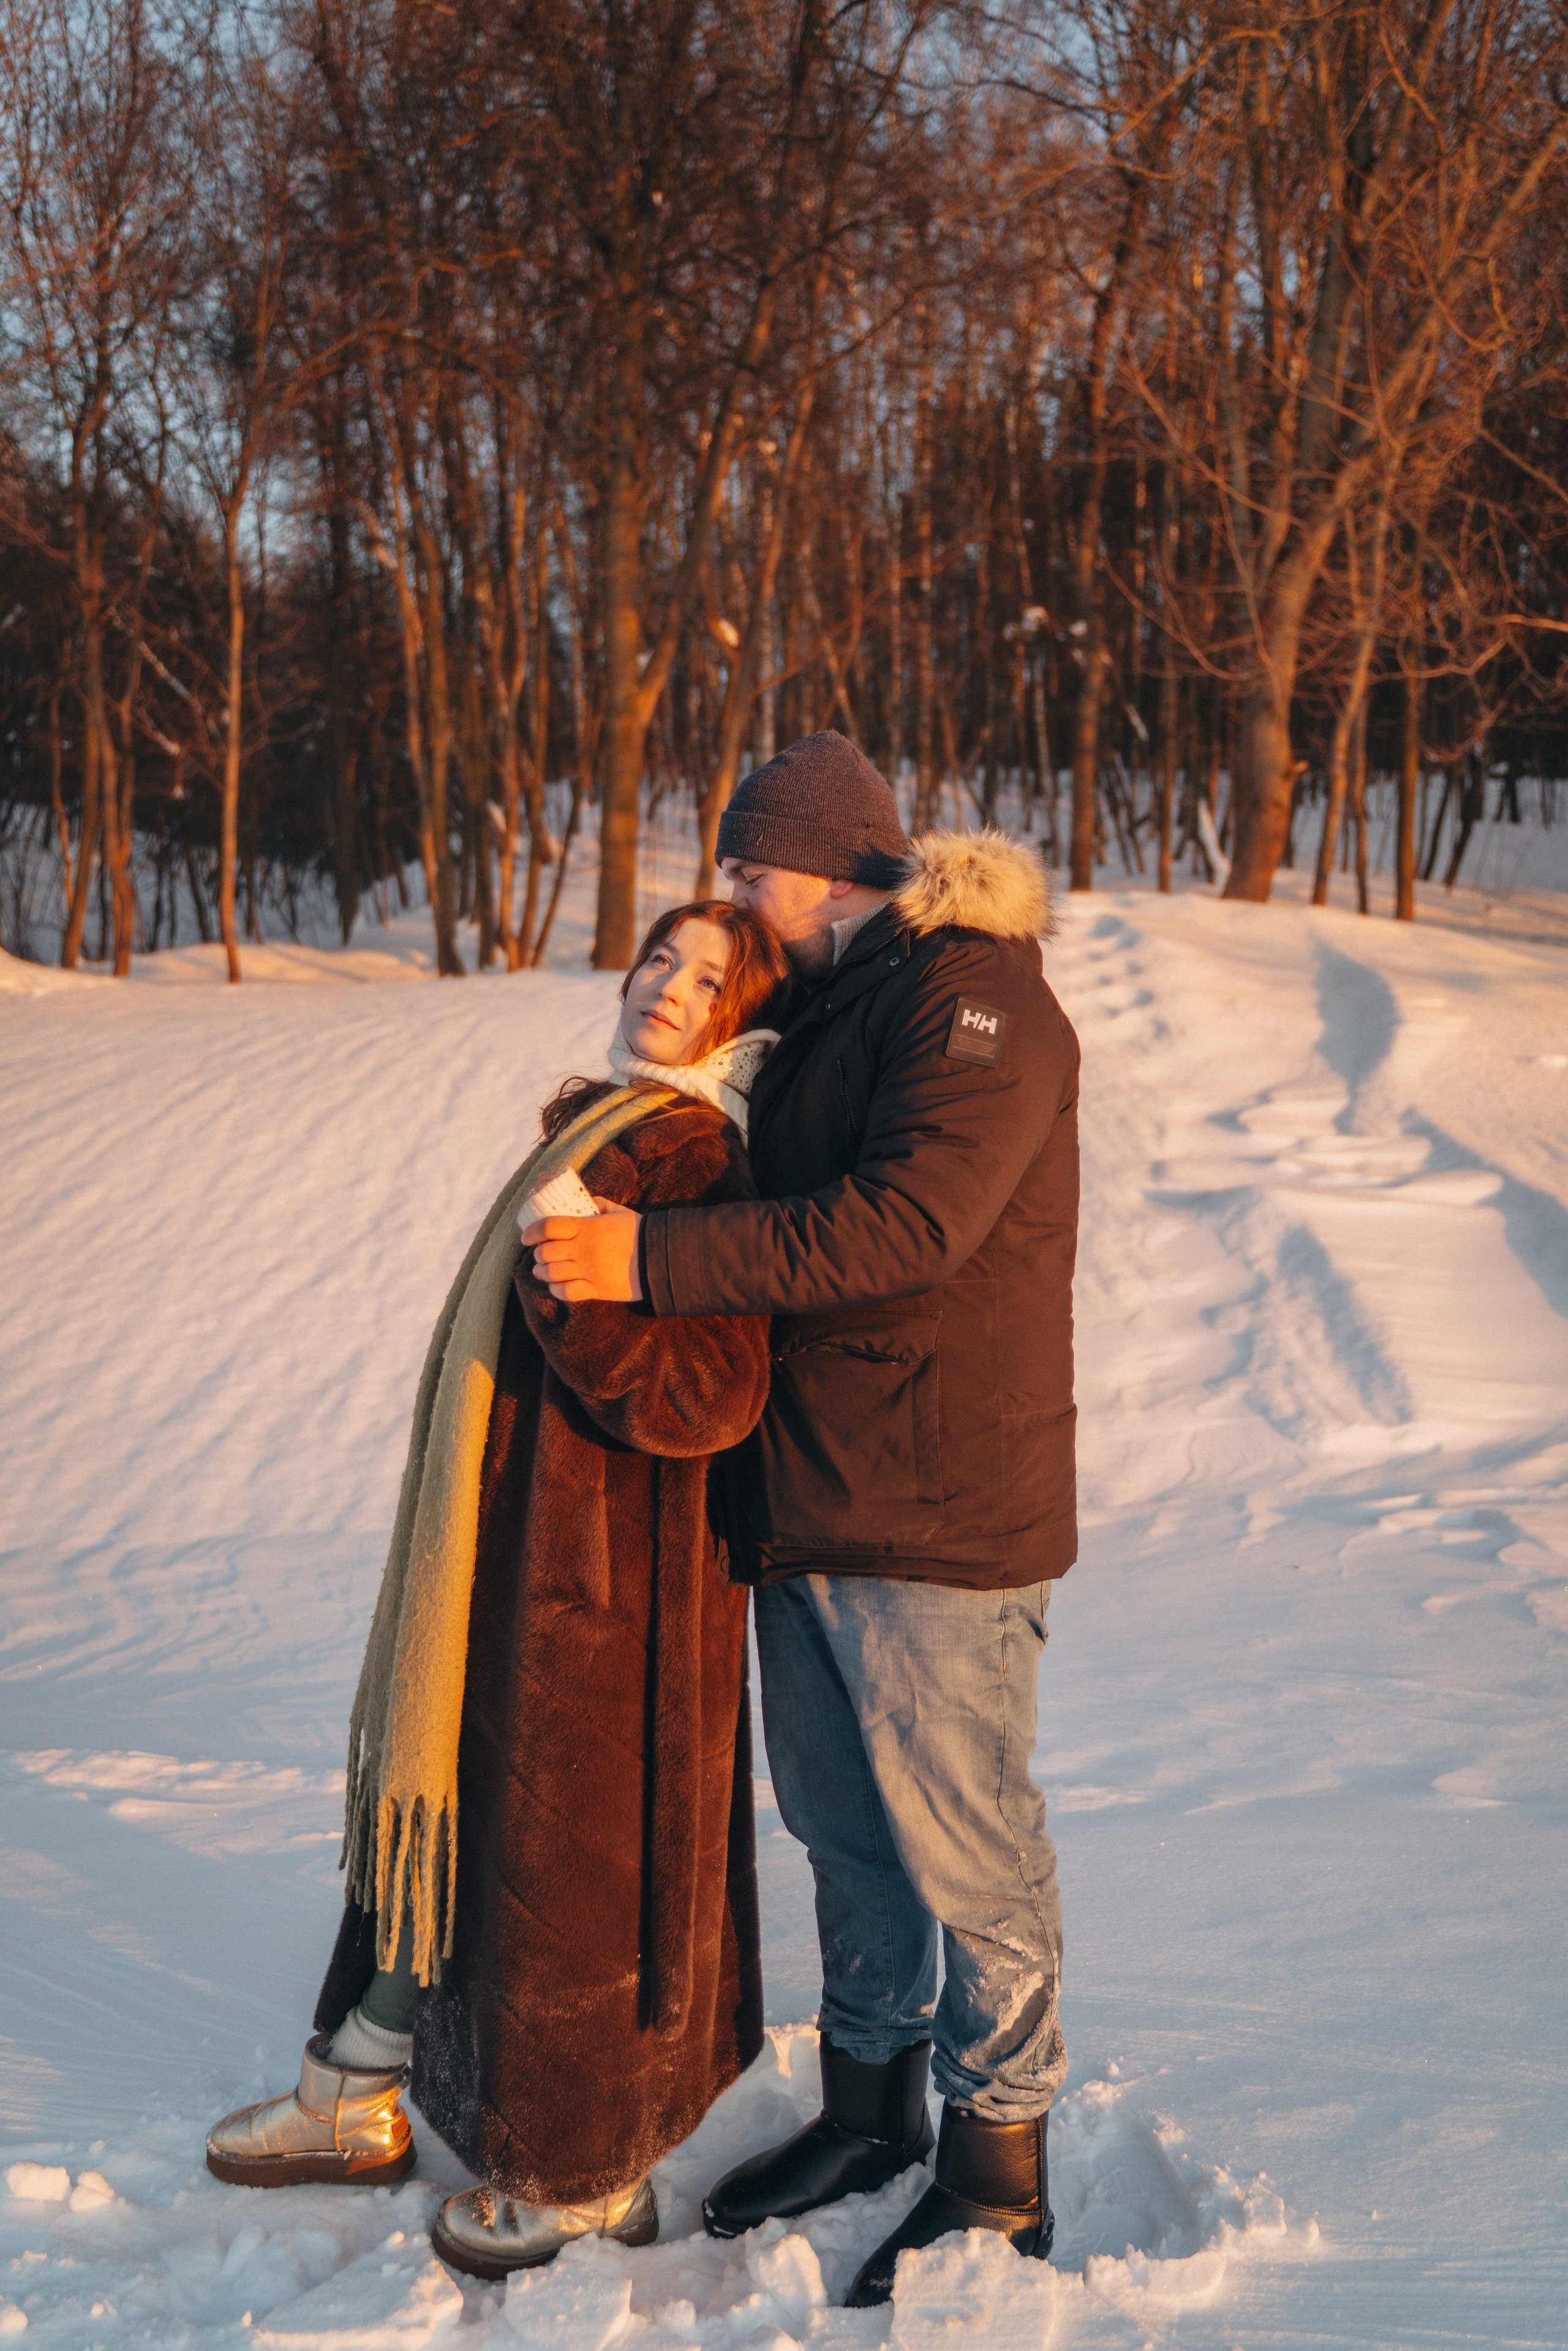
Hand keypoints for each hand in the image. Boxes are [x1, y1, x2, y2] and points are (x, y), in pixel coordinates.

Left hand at [521, 1198, 642, 1301]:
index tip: (526, 1237)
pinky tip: (557, 1285)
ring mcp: (589, 1271)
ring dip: (543, 1272)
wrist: (659, 1259)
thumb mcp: (618, 1211)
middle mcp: (584, 1249)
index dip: (532, 1231)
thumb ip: (598, 1203)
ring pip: (552, 1273)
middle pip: (546, 1252)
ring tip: (543, 1270)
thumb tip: (584, 1199)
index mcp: (587, 1227)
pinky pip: (566, 1292)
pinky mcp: (596, 1289)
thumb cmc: (638, 1232)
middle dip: (538, 1254)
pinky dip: (556, 1289)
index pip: (549, 1226)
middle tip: (539, 1254)